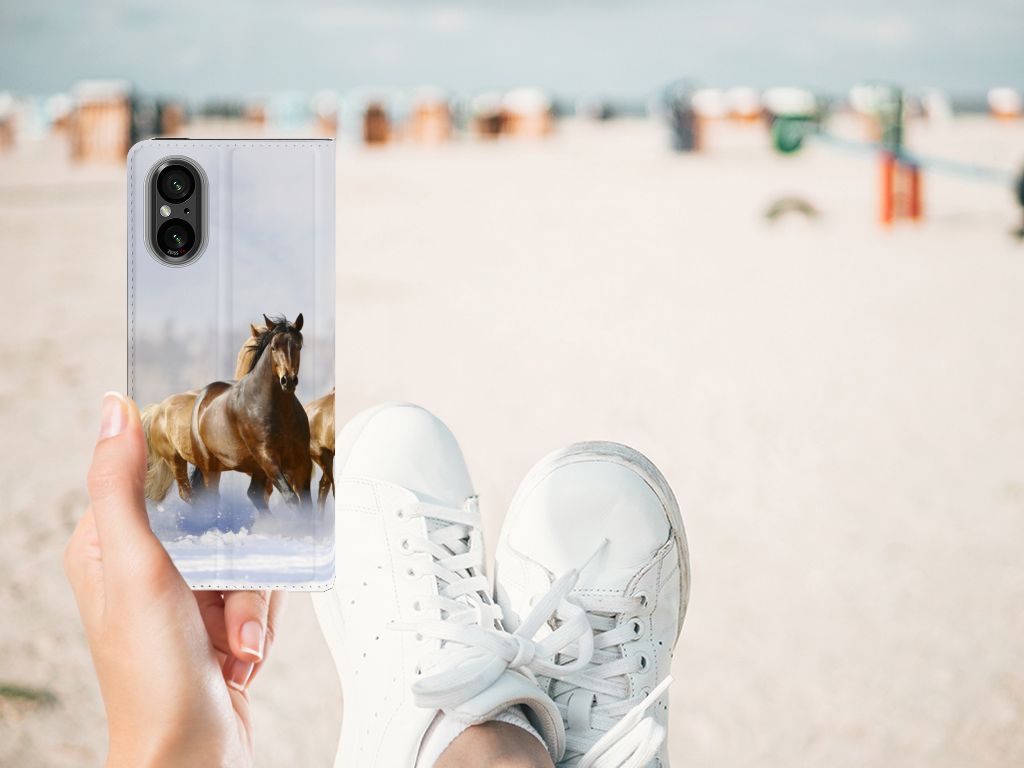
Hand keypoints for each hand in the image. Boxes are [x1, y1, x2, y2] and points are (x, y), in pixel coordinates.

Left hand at [64, 392, 285, 767]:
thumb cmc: (153, 677)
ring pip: (245, 556)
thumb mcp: (136, 568)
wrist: (192, 754)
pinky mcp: (217, 621)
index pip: (154, 480)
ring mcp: (183, 597)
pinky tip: (243, 650)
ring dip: (251, 601)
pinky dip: (260, 621)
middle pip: (215, 520)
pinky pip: (259, 591)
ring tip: (235, 637)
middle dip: (237, 563)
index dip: (193, 480)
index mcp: (107, 546)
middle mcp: (145, 568)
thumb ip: (122, 487)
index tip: (221, 480)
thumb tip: (114, 410)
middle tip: (229, 596)